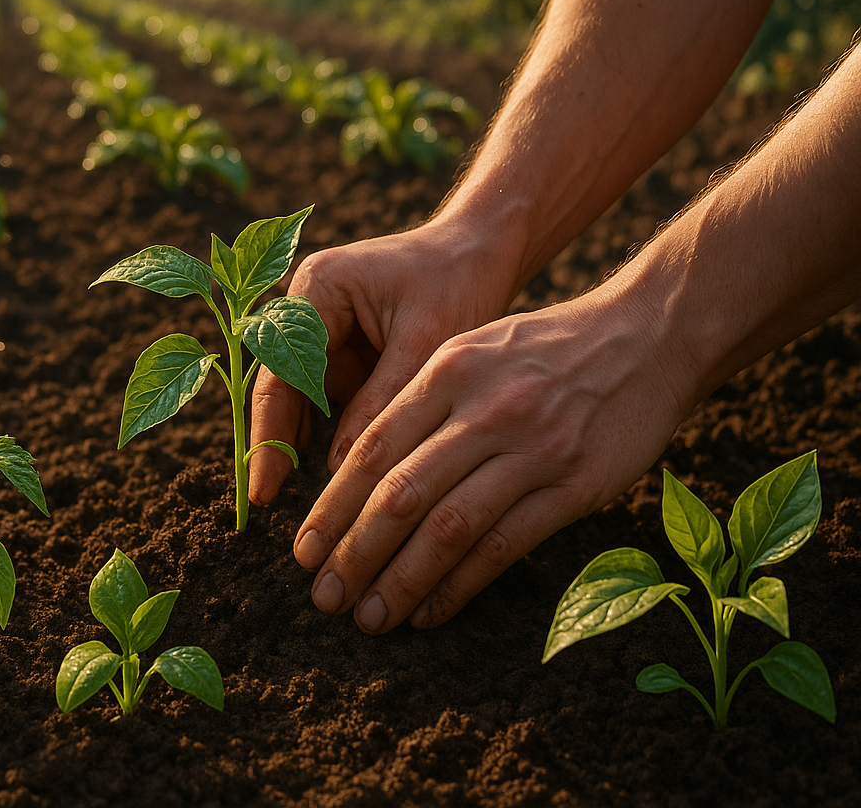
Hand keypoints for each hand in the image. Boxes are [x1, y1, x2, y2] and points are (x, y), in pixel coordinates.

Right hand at [248, 217, 521, 506]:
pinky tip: (329, 472)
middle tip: (263, 497)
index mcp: (317, 288)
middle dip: (274, 439)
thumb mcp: (424, 345)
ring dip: (298, 439)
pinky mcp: (344, 345)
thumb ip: (380, 404)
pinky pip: (328, 395)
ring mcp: (323, 326)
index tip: (262, 483)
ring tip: (289, 494)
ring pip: (301, 395)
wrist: (486, 250)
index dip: (268, 430)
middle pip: (280, 383)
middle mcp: (307, 304)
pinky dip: (330, 430)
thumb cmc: (459, 282)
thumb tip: (336, 471)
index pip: (281, 369)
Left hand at [295, 286, 691, 632]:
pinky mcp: (575, 487)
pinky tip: (431, 611)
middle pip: (400, 494)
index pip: (371, 450)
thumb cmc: (547, 347)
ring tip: (369, 617)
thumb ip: (418, 402)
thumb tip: (356, 469)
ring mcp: (532, 450)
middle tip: (323, 596)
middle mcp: (484, 410)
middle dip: (354, 553)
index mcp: (447, 372)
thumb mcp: (471, 349)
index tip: (303, 551)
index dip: (332, 508)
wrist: (649, 335)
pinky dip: (460, 585)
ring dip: (402, 581)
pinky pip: (504, 546)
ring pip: (448, 528)